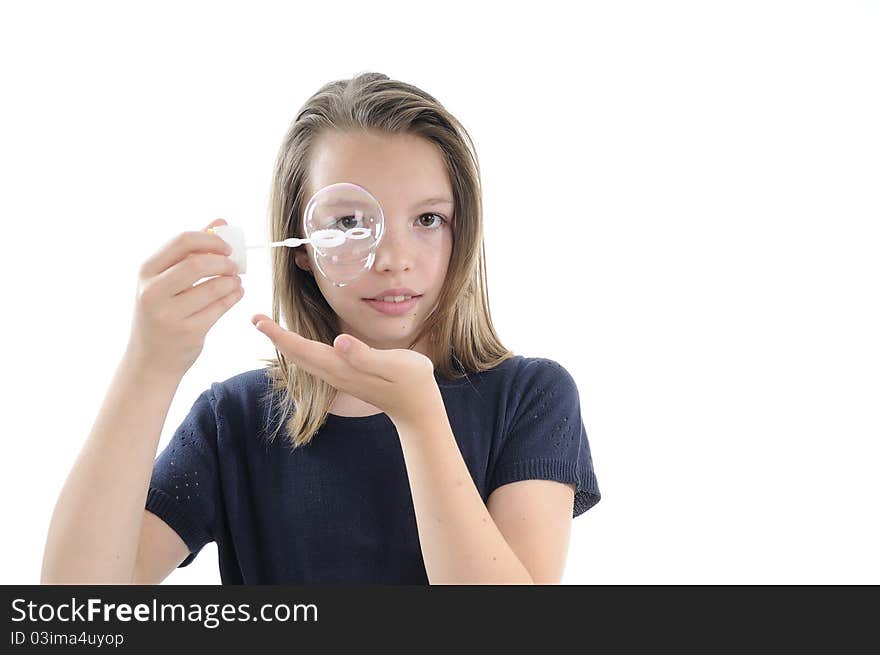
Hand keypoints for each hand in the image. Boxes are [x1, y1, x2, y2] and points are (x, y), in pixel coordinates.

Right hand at [126, 218, 243, 380]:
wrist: (150, 360)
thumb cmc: (160, 312)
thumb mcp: (164, 281)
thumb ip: (191, 251)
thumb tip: (220, 222)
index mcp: (146, 272)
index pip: (182, 241)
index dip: (211, 240)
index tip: (227, 247)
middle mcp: (153, 292)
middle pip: (199, 263)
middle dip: (224, 262)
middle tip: (235, 265)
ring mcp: (170, 314)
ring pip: (214, 287)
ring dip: (233, 281)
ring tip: (236, 281)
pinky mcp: (189, 332)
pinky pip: (221, 307)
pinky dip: (234, 296)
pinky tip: (236, 293)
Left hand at [251, 314, 441, 425]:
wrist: (417, 408)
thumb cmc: (412, 382)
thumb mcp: (394, 365)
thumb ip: (365, 355)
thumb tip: (338, 341)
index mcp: (343, 368)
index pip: (303, 350)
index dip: (280, 335)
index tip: (258, 320)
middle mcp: (335, 374)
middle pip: (297, 355)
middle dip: (275, 337)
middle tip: (255, 318)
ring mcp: (339, 378)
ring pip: (304, 360)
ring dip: (285, 343)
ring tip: (269, 328)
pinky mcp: (346, 377)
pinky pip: (314, 362)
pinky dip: (300, 350)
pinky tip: (297, 344)